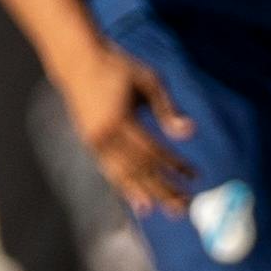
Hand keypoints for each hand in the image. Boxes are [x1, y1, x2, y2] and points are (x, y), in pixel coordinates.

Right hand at [62, 48, 197, 214]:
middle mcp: (104, 136)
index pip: (152, 151)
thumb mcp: (148, 81)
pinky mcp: (91, 144)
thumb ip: (167, 109)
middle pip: (138, 170)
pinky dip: (127, 189)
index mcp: (119, 119)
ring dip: (147, 195)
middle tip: (185, 206)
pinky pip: (111, 172)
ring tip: (167, 210)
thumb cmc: (118, 67)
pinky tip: (142, 203)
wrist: (77, 61)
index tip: (194, 175)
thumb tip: (190, 132)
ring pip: (124, 175)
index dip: (173, 165)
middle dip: (163, 190)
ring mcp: (94, 143)